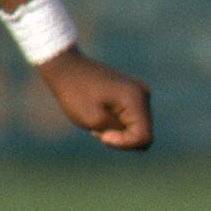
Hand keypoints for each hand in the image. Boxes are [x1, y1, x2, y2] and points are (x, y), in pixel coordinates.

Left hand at [38, 51, 153, 148]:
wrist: (66, 66)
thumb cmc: (75, 93)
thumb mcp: (94, 120)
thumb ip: (118, 133)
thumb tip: (133, 134)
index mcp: (136, 99)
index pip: (143, 138)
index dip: (123, 144)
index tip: (102, 134)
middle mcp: (144, 94)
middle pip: (142, 133)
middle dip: (120, 138)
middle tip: (96, 128)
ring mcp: (139, 92)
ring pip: (137, 127)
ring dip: (117, 130)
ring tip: (96, 121)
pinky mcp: (131, 92)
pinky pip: (131, 118)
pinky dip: (116, 123)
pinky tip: (100, 114)